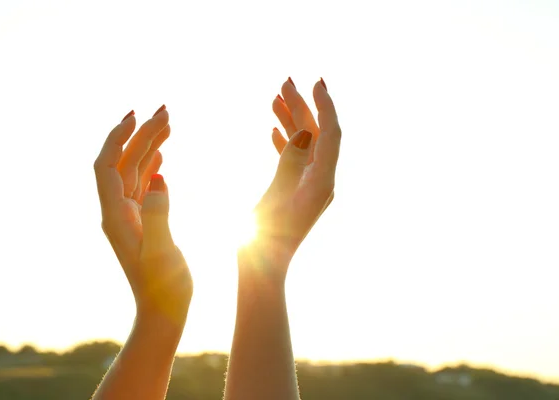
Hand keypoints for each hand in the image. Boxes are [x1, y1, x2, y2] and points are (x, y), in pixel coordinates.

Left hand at [94, 107, 191, 325]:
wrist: (163, 311)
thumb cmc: (163, 288)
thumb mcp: (162, 254)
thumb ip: (159, 217)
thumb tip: (160, 180)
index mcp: (116, 217)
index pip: (106, 167)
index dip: (117, 138)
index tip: (136, 115)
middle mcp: (118, 212)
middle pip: (123, 163)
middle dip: (140, 134)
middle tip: (164, 110)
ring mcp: (131, 216)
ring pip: (136, 171)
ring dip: (149, 145)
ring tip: (168, 122)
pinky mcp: (144, 221)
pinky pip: (145, 185)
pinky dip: (153, 164)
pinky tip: (163, 154)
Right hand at [240, 78, 341, 281]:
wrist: (260, 270)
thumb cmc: (264, 239)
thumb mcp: (276, 196)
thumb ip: (291, 161)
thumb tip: (307, 132)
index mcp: (322, 183)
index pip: (331, 134)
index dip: (324, 105)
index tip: (314, 82)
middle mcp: (322, 183)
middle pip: (318, 135)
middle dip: (303, 107)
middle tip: (285, 82)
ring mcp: (310, 188)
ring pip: (305, 146)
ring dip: (291, 121)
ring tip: (274, 98)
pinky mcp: (297, 194)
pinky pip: (295, 160)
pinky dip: (285, 142)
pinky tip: (272, 129)